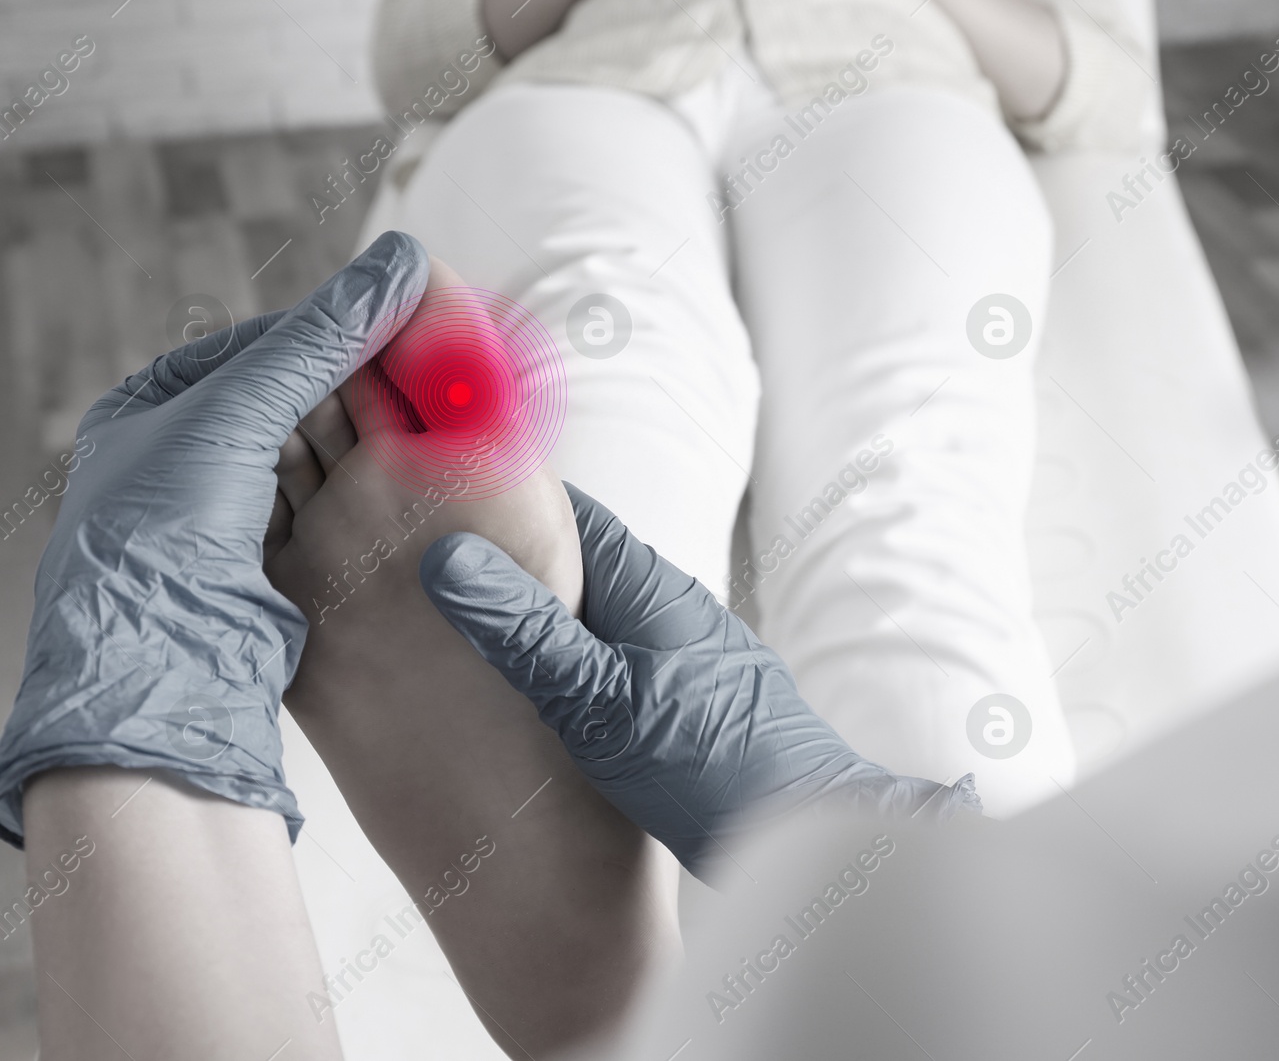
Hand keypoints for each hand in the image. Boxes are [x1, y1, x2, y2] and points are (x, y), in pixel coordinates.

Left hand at [0, 231, 428, 843]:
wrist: (157, 676)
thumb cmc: (161, 537)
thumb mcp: (236, 415)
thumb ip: (320, 340)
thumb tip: (402, 261)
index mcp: (148, 410)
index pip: (259, 348)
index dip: (332, 330)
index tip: (404, 314)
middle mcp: (178, 460)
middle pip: (291, 399)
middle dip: (358, 383)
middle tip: (433, 361)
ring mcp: (221, 519)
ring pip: (315, 456)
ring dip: (372, 436)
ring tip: (437, 412)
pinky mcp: (262, 568)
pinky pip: (326, 508)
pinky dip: (367, 488)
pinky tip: (414, 474)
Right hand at [419, 483, 981, 880]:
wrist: (806, 828)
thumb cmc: (712, 764)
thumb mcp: (599, 702)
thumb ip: (526, 634)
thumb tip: (449, 559)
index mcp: (647, 583)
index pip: (564, 512)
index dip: (498, 500)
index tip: (428, 505)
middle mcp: (667, 602)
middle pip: (573, 562)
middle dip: (507, 565)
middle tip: (422, 580)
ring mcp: (680, 647)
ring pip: (591, 615)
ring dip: (538, 621)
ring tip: (461, 642)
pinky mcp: (687, 691)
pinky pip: (612, 658)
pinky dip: (570, 664)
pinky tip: (536, 701)